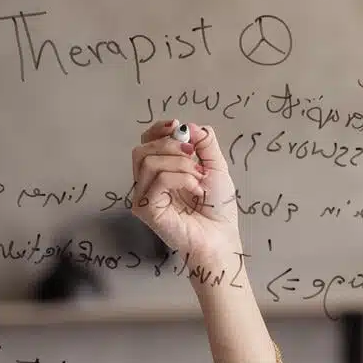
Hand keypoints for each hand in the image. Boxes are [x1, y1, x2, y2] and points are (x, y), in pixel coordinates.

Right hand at [130, 119, 241, 268]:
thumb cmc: (217, 207)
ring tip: (198, 177)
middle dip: (171, 145)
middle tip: (194, 156)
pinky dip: (181, 178)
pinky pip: (157, 180)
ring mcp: (144, 197)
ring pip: (148, 162)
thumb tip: (187, 126)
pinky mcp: (147, 210)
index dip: (158, 130)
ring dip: (180, 163)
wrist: (221, 236)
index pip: (146, 142)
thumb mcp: (216, 166)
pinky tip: (196, 189)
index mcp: (160, 171)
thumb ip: (204, 143)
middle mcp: (147, 183)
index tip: (177, 127)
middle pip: (141, 149)